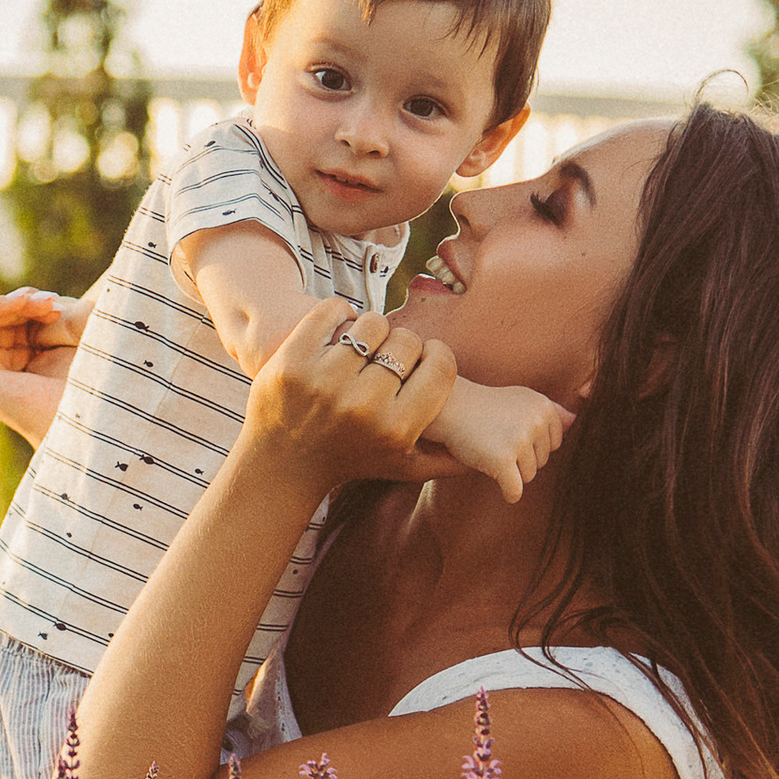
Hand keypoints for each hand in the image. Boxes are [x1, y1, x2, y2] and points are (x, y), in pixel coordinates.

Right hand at [0, 286, 89, 441]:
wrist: (86, 420)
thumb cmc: (90, 384)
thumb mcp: (73, 335)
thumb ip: (51, 312)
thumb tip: (28, 297)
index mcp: (27, 366)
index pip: (16, 322)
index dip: (35, 305)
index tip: (60, 303)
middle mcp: (4, 373)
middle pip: (1, 319)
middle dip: (25, 303)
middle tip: (52, 301)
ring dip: (12, 303)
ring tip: (43, 304)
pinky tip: (21, 303)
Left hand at [241, 300, 459, 487]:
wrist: (280, 467)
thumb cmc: (351, 461)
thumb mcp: (402, 467)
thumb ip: (448, 458)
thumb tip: (497, 452)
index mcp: (397, 428)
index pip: (441, 365)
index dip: (436, 355)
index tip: (421, 359)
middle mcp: (363, 406)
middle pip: (407, 341)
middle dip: (401, 345)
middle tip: (386, 357)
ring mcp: (324, 382)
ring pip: (372, 323)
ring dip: (371, 329)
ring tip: (362, 345)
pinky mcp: (292, 361)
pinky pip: (332, 311)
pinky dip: (339, 314)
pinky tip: (339, 331)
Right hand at [437, 379, 575, 503]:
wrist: (449, 408)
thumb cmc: (487, 406)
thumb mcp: (522, 399)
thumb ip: (551, 410)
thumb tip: (577, 422)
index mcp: (545, 408)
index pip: (554, 444)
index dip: (532, 444)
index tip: (510, 433)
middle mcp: (536, 423)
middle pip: (541, 462)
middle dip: (520, 459)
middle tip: (496, 441)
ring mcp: (519, 442)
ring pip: (529, 477)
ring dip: (510, 472)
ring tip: (490, 452)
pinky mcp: (502, 461)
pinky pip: (515, 491)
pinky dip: (508, 492)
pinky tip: (497, 481)